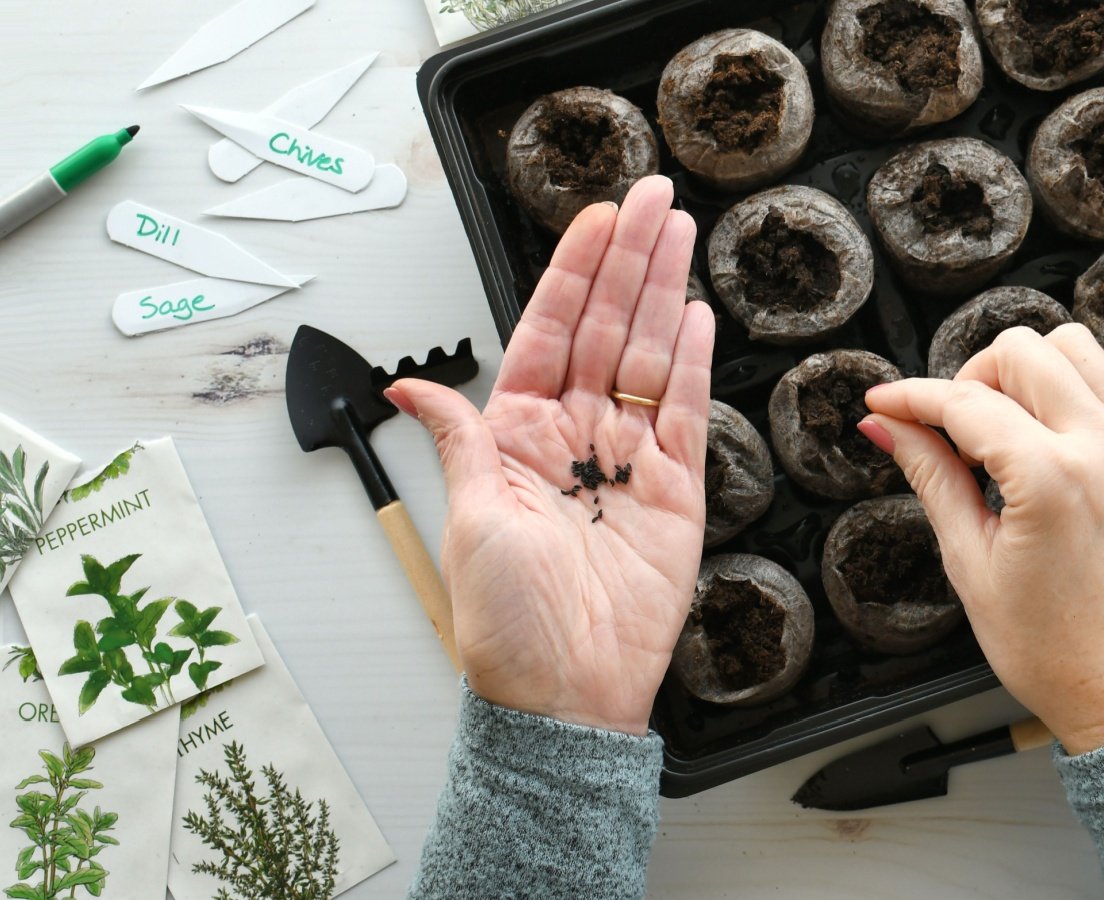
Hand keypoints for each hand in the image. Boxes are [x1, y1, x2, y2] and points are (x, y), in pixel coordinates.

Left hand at [386, 176, 713, 735]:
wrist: (565, 693)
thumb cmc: (507, 623)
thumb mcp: (469, 519)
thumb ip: (459, 439)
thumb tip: (407, 388)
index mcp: (516, 434)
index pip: (547, 330)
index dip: (573, 272)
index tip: (596, 219)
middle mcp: (573, 437)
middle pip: (604, 327)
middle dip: (629, 259)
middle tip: (653, 198)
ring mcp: (628, 460)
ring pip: (647, 354)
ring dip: (663, 291)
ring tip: (679, 231)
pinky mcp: (675, 490)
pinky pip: (683, 411)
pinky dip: (691, 360)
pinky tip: (697, 312)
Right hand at [859, 324, 1103, 753]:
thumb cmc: (1053, 649)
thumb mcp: (970, 562)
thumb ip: (930, 476)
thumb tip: (887, 427)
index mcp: (1049, 478)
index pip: (963, 402)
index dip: (910, 398)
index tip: (881, 404)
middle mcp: (1099, 447)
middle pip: (1020, 352)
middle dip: (968, 378)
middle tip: (946, 432)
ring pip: (1075, 346)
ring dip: (1026, 370)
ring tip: (1000, 423)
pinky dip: (1092, 376)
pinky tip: (1059, 415)